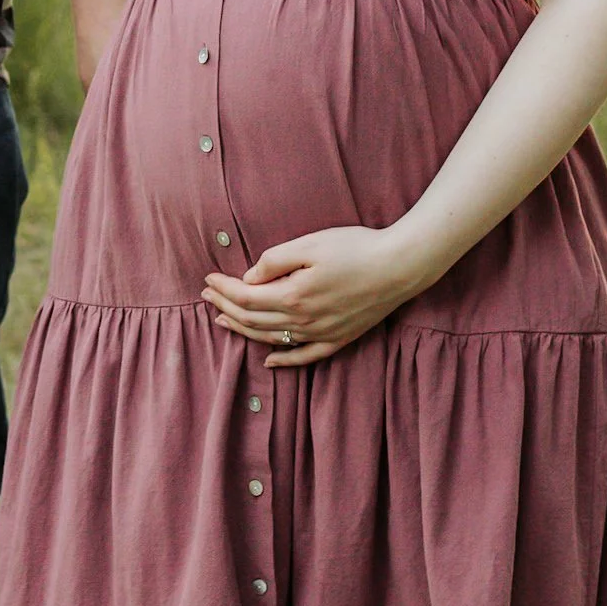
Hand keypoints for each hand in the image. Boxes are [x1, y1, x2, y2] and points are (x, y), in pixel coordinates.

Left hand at [201, 224, 425, 367]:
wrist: (399, 267)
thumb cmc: (355, 248)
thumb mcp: (309, 244)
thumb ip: (274, 261)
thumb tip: (248, 278)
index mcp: (293, 296)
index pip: (245, 297)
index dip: (222, 289)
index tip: (207, 279)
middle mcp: (304, 321)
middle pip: (253, 319)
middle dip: (225, 307)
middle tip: (206, 296)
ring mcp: (322, 334)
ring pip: (272, 339)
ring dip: (243, 331)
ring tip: (222, 321)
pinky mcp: (339, 339)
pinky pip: (305, 357)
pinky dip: (283, 360)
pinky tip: (269, 361)